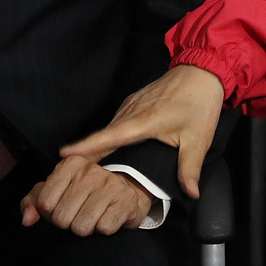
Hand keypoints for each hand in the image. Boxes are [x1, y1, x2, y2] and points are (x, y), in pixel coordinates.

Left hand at [20, 155, 150, 234]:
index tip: (62, 207)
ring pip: (81, 227)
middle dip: (68, 223)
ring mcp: (110, 185)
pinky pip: (103, 229)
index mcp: (70, 164)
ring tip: (92, 217)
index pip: (45, 203)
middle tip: (79, 214)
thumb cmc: (85, 193)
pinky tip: (107, 218)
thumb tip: (27, 220)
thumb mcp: (57, 191)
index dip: (50, 213)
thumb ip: (34, 202)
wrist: (128, 190)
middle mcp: (90, 171)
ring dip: (85, 228)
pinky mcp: (126, 201)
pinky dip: (103, 230)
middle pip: (62, 218)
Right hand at [61, 64, 225, 198]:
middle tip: (70, 171)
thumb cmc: (199, 105)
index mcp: (143, 122)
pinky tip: (108, 148)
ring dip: (97, 144)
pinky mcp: (134, 101)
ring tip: (84, 165)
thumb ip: (189, 167)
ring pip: (109, 127)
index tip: (64, 153)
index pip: (108, 137)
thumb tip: (190, 194)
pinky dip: (108, 135)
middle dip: (85, 151)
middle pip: (103, 134)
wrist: (201, 72)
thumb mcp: (198, 139)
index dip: (86, 146)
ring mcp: (131, 104)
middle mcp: (131, 111)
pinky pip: (116, 121)